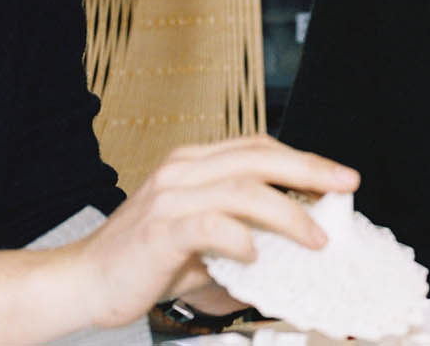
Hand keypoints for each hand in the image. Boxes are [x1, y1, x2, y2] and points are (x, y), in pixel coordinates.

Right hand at [66, 135, 358, 328]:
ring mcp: (169, 197)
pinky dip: (240, 238)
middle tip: (346, 186)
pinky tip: (255, 254)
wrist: (83, 282)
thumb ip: (243, 236)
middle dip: (310, 171)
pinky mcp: (160, 229)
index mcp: (190, 164)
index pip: (256, 147)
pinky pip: (210, 224)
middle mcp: (181, 171)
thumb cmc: (143, 263)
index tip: (338, 177)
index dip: (301, 159)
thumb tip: (297, 253)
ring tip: (316, 238)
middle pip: (258, 157)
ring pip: (243, 189)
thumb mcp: (201, 243)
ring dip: (288, 213)